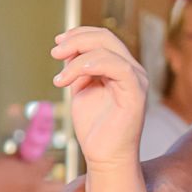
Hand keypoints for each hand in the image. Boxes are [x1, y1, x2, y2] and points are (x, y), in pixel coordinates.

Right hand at [0, 154, 60, 191]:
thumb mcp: (4, 159)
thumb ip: (20, 158)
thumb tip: (28, 156)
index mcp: (32, 170)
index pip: (51, 163)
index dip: (46, 162)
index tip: (41, 164)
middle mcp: (36, 188)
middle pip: (60, 187)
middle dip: (54, 185)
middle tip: (46, 186)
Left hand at [52, 27, 146, 170]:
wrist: (104, 157)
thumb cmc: (94, 128)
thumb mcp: (81, 91)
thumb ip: (78, 70)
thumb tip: (67, 50)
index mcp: (119, 67)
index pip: (102, 38)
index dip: (79, 34)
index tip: (57, 42)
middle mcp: (130, 69)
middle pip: (105, 38)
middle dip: (76, 40)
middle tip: (54, 52)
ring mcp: (136, 79)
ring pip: (109, 50)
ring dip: (78, 57)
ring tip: (59, 80)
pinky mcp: (136, 93)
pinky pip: (119, 68)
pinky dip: (94, 65)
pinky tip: (73, 76)